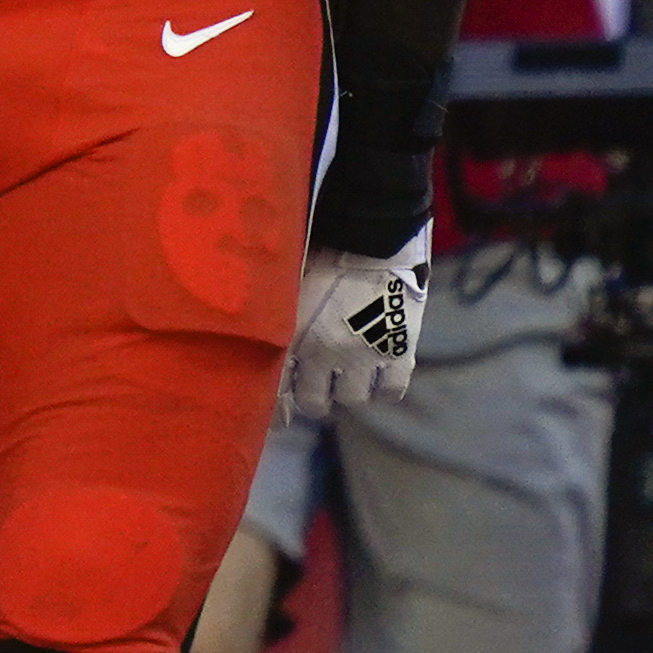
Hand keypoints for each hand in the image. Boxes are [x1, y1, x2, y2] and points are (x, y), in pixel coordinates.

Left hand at [285, 223, 431, 414]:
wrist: (373, 235)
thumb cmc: (322, 248)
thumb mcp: (288, 281)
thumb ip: (274, 311)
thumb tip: (254, 329)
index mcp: (293, 336)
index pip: (277, 390)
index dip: (276, 409)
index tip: (277, 418)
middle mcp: (326, 353)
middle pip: (315, 402)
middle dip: (313, 398)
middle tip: (317, 387)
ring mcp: (364, 356)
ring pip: (352, 399)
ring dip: (347, 391)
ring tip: (347, 377)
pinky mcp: (398, 352)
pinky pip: (390, 390)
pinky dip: (383, 387)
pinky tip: (377, 376)